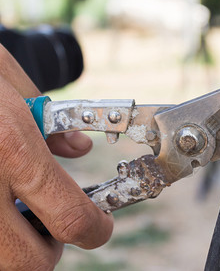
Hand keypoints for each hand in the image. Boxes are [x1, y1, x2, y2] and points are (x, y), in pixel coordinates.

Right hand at [0, 44, 112, 269]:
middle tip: (47, 224)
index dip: (95, 230)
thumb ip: (49, 122)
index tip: (99, 226)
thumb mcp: (6, 78)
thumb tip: (78, 147)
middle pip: (29, 262)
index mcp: (11, 148)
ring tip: (8, 215)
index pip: (70, 217)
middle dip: (47, 249)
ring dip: (10, 250)